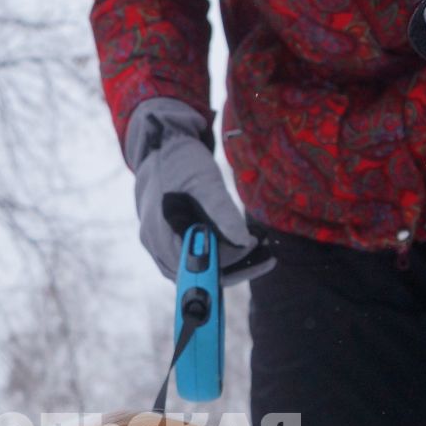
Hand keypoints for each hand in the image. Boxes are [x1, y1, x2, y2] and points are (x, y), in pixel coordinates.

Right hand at [126, 98, 271, 282]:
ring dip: (230, 264)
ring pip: (198, 270)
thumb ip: (222, 213)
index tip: (255, 244)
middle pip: (199, 275)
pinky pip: (195, 259)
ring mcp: (161, 249)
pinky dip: (219, 256)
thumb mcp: (205, 182)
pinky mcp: (169, 244)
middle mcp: (158, 249)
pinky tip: (240, 245)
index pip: (199, 266)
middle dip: (235, 267)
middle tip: (267, 256)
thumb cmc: (181, 163)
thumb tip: (244, 243)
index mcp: (162, 236)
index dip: (230, 260)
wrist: (159, 150)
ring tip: (259, 250)